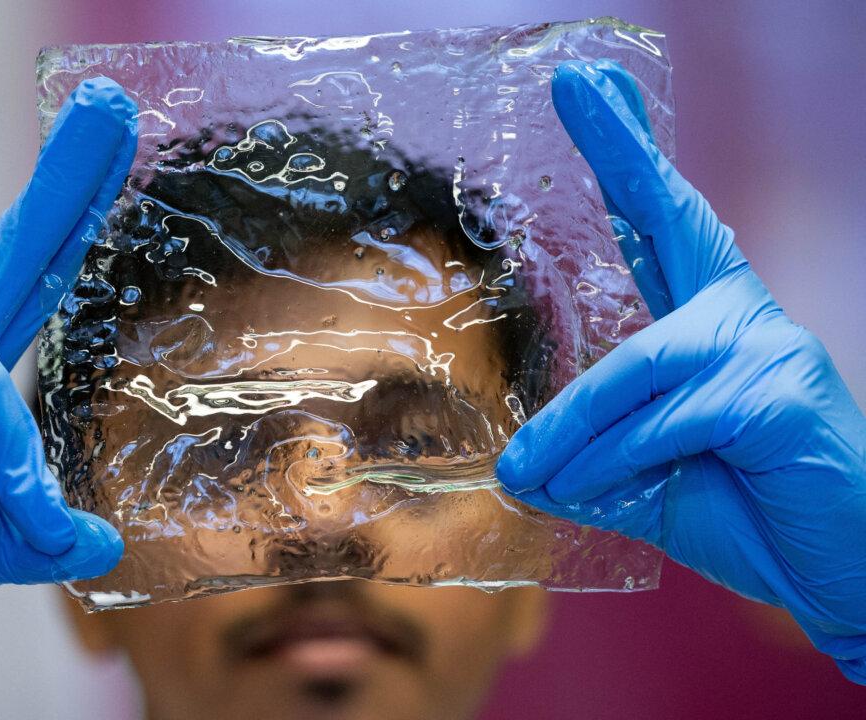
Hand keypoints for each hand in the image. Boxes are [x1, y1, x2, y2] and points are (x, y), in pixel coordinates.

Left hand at [496, 60, 865, 681]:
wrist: (836, 573)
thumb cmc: (749, 514)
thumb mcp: (649, 480)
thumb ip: (593, 460)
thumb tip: (520, 467)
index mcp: (710, 325)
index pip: (663, 229)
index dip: (631, 159)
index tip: (593, 91)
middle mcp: (741, 317)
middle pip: (674, 222)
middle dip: (623, 150)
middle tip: (578, 80)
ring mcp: (765, 347)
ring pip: (638, 366)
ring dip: (572, 427)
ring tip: (523, 473)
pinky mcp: (777, 391)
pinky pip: (665, 416)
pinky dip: (613, 456)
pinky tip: (583, 485)